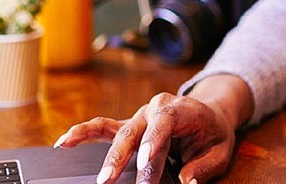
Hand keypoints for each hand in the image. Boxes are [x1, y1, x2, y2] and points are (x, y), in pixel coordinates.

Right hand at [54, 91, 235, 183]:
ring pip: (118, 132)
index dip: (153, 141)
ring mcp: (140, 116)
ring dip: (107, 155)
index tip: (145, 162)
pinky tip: (65, 143)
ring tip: (98, 176)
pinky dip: (83, 133)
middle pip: (136, 131)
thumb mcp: (220, 150)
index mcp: (181, 108)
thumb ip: (204, 166)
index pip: (165, 121)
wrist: (209, 113)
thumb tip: (186, 182)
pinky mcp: (129, 126)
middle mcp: (157, 108)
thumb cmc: (214, 132)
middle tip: (110, 181)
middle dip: (122, 157)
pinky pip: (103, 128)